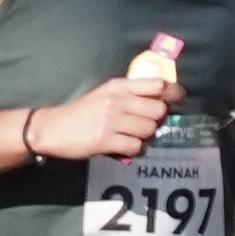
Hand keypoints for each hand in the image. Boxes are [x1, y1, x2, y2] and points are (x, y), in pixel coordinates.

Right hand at [29, 73, 174, 164]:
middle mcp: (117, 101)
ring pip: (149, 130)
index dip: (174, 93)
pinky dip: (134, 149)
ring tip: (133, 136)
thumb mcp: (106, 93)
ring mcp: (111, 121)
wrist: (55, 128)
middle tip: (148, 124)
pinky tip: (125, 146)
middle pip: (158, 110)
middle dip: (157, 120)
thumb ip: (130, 93)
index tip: (179, 100)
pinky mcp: (105, 140)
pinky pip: (136, 147)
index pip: (157, 85)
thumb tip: (161, 98)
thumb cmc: (84, 111)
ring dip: (145, 136)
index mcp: (119, 86)